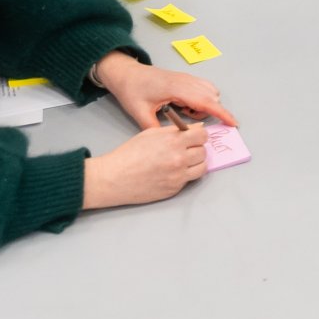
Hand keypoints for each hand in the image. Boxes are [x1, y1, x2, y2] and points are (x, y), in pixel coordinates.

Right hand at [81, 121, 207, 208]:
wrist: (114, 178)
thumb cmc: (129, 154)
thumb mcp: (151, 133)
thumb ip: (174, 131)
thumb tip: (195, 130)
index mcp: (174, 141)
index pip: (202, 135)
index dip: (199, 135)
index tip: (195, 137)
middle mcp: (179, 158)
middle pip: (203, 152)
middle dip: (196, 149)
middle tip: (187, 150)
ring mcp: (178, 175)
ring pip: (202, 167)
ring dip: (196, 163)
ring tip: (184, 162)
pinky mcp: (175, 189)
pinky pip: (189, 180)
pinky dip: (185, 175)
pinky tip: (173, 172)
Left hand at [93, 50, 235, 131]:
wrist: (126, 73)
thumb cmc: (132, 91)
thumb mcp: (140, 113)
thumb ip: (156, 129)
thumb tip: (170, 142)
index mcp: (176, 88)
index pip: (206, 101)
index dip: (222, 113)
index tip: (233, 123)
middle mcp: (186, 81)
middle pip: (211, 97)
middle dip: (210, 111)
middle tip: (188, 118)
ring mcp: (187, 77)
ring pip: (210, 91)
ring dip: (205, 104)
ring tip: (184, 112)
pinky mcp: (185, 78)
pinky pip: (203, 87)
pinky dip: (201, 98)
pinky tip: (184, 105)